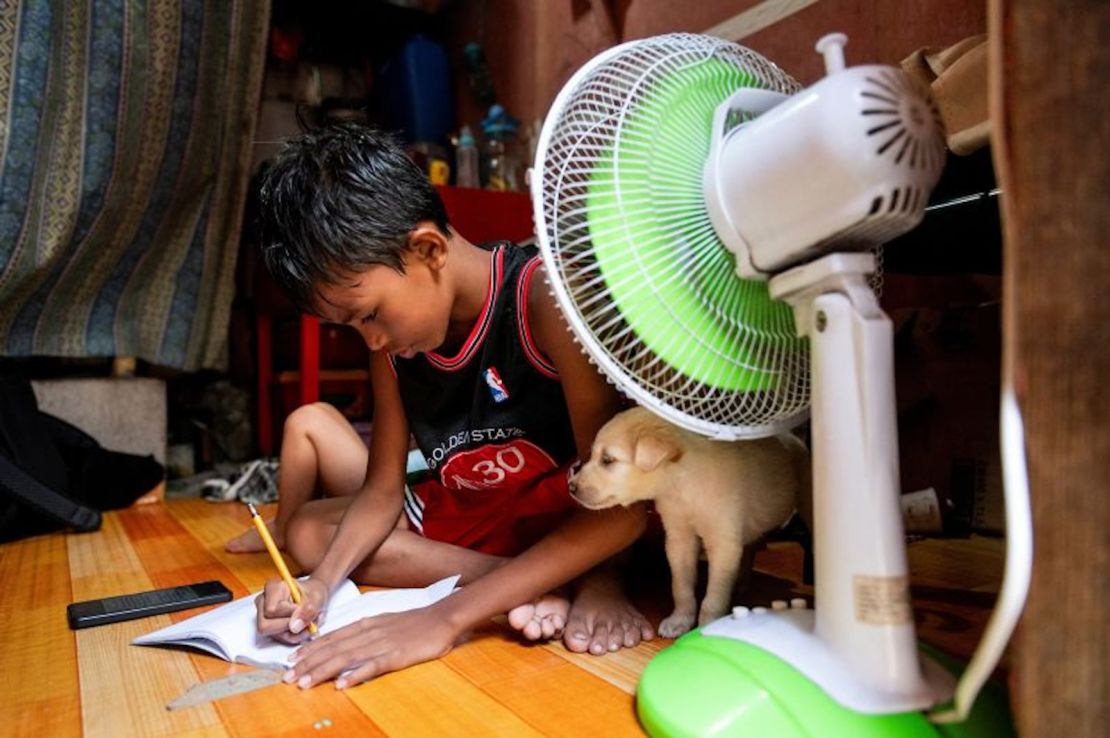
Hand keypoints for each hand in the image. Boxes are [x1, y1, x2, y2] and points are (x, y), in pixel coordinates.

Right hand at [255, 576, 328, 644]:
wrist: (314, 597)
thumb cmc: (314, 593)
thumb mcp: (317, 599)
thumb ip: (308, 611)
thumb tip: (294, 627)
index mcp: (272, 587)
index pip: (272, 610)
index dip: (290, 614)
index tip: (304, 608)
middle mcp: (263, 602)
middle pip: (265, 626)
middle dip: (291, 627)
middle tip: (309, 620)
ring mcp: (263, 616)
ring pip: (275, 635)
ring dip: (296, 633)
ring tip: (309, 622)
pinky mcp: (270, 627)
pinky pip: (281, 638)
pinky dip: (296, 636)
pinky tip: (304, 626)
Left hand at [283, 602, 459, 688]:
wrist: (442, 617)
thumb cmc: (415, 622)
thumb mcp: (385, 622)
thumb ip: (365, 632)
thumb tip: (345, 644)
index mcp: (366, 624)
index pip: (331, 637)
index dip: (310, 649)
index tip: (292, 660)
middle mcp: (369, 633)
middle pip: (333, 649)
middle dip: (308, 663)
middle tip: (288, 676)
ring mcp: (382, 644)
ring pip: (346, 658)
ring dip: (323, 670)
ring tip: (305, 683)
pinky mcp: (396, 656)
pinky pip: (373, 666)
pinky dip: (356, 675)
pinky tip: (342, 684)